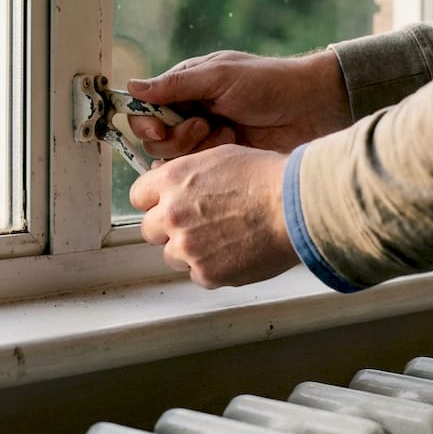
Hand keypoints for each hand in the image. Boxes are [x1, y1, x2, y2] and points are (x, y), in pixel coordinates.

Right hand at [126, 49, 351, 158]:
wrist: (311, 108)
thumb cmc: (268, 83)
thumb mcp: (219, 76)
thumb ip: (175, 84)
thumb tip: (132, 86)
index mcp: (185, 90)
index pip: (146, 111)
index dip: (146, 123)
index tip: (160, 128)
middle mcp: (190, 115)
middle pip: (156, 141)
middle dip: (177, 138)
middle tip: (204, 125)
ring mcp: (207, 141)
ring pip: (176, 161)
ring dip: (198, 149)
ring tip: (227, 134)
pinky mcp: (223, 162)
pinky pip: (199, 173)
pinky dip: (212, 162)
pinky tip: (234, 147)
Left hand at [130, 144, 298, 287]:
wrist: (294, 207)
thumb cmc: (266, 177)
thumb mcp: (219, 157)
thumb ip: (187, 174)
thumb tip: (171, 184)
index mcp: (172, 181)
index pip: (138, 196)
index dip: (154, 202)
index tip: (165, 206)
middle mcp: (171, 214)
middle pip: (149, 230)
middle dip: (168, 229)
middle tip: (197, 225)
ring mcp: (187, 247)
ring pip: (172, 256)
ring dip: (189, 251)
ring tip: (222, 240)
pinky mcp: (206, 273)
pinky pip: (197, 276)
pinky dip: (212, 268)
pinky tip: (234, 254)